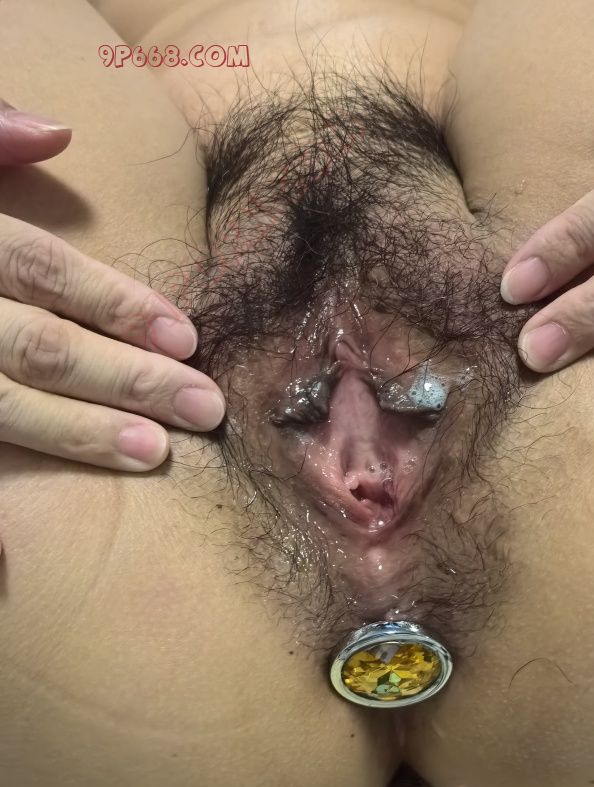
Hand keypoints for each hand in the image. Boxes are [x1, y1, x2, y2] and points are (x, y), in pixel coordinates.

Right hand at [0, 101, 225, 469]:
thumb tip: (59, 133)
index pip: (38, 268)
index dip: (114, 302)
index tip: (186, 337)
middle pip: (38, 347)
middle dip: (127, 380)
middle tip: (205, 407)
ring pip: (5, 406)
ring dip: (81, 433)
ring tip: (154, 453)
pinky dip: (33, 457)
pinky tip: (83, 478)